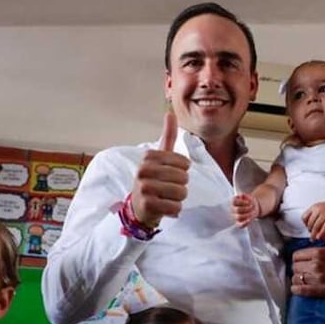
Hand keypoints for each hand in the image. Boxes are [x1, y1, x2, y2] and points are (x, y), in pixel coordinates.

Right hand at [129, 112, 189, 228]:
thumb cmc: (154, 180)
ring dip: (178, 198)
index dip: (183, 171)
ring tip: (166, 197)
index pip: (185, 163)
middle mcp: (144, 170)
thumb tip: (170, 113)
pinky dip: (175, 210)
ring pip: (181, 192)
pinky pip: (176, 207)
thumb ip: (168, 137)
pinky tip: (164, 207)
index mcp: (149, 157)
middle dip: (181, 185)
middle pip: (184, 178)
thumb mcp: (160, 158)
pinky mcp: (148, 205)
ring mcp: (144, 187)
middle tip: (168, 188)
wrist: (139, 207)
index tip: (170, 174)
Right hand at [232, 193, 259, 226]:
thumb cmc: (249, 201)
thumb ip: (244, 195)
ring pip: (238, 217)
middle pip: (237, 210)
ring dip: (247, 215)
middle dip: (246, 208)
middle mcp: (233, 210)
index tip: (248, 202)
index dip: (242, 202)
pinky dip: (244, 223)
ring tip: (252, 212)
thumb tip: (241, 195)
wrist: (253, 207)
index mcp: (234, 202)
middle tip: (252, 207)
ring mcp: (235, 217)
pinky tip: (249, 220)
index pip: (234, 202)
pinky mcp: (239, 223)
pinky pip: (240, 225)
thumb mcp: (247, 196)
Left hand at [290, 235, 324, 299]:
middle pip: (295, 267)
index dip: (298, 259)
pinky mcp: (320, 289)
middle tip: (302, 270)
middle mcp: (317, 265)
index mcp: (319, 253)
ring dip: (297, 279)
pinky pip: (301, 289)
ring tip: (301, 279)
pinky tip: (296, 288)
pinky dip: (296, 289)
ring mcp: (317, 278)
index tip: (301, 261)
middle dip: (298, 269)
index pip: (296, 255)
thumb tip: (320, 232)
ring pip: (296, 278)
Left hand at [302, 199, 324, 239]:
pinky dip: (321, 233)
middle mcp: (318, 210)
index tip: (306, 227)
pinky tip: (319, 236)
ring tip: (313, 238)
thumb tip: (308, 222)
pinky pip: (324, 228)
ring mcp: (324, 214)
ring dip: (313, 234)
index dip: (304, 223)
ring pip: (315, 227)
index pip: (304, 217)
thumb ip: (313, 213)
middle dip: (309, 230)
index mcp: (314, 207)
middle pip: (310, 223)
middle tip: (310, 233)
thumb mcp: (319, 207)